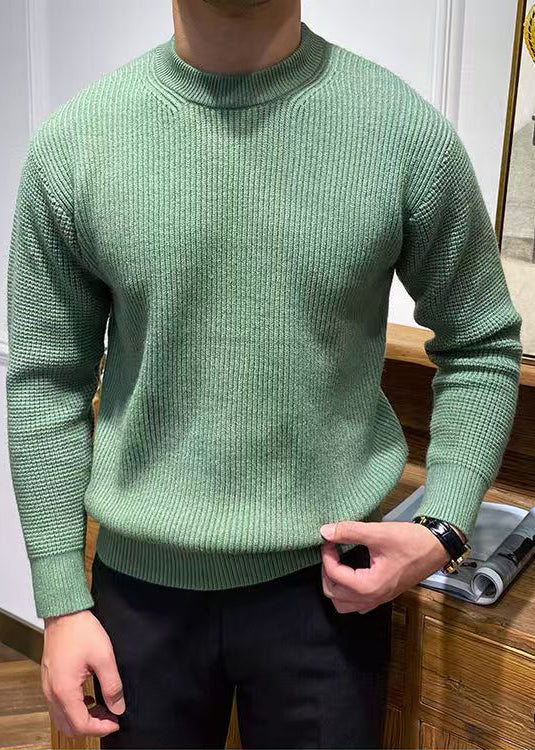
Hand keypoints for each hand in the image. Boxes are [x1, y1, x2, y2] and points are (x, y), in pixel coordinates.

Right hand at [42, 609, 124, 737]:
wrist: (65, 614)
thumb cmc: (81, 631)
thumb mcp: (104, 657)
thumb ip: (113, 686)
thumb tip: (118, 707)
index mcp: (64, 690)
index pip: (81, 725)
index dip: (101, 728)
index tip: (115, 722)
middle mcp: (52, 693)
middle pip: (69, 727)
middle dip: (91, 727)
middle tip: (110, 717)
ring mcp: (48, 687)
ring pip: (62, 718)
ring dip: (82, 718)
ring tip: (102, 707)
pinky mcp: (49, 680)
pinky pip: (59, 705)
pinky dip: (74, 708)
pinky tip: (89, 697)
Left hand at [319, 520, 451, 613]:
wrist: (437, 546)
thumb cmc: (411, 541)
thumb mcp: (378, 533)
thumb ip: (349, 532)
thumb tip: (326, 531)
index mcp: (370, 586)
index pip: (335, 575)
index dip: (326, 555)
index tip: (328, 540)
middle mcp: (373, 598)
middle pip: (334, 595)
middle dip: (327, 572)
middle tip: (330, 552)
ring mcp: (380, 599)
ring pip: (345, 605)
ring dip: (336, 586)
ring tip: (337, 564)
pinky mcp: (385, 595)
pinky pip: (358, 604)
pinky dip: (348, 593)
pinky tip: (351, 573)